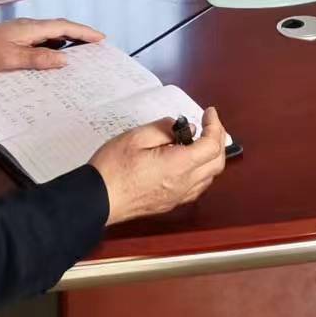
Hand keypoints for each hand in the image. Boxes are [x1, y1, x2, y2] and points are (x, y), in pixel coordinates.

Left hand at [0, 18, 104, 71]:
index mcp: (32, 29)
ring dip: (69, 39)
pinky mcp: (19, 38)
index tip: (100, 38)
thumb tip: (64, 60)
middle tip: (97, 44)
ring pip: (53, 33)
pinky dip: (56, 44)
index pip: (65, 27)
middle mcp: (31, 27)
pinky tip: (58, 54)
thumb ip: (39, 59)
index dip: (84, 32)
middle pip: (62, 27)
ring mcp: (25, 31)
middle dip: (81, 34)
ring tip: (83, 51)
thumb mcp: (13, 59)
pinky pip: (44, 39)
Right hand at [89, 107, 228, 224]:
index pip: (212, 145)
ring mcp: (178, 197)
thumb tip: (183, 128)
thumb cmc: (112, 169)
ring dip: (211, 156)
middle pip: (217, 162)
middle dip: (218, 139)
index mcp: (177, 166)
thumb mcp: (136, 136)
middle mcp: (183, 184)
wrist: (97, 199)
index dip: (215, 126)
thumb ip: (164, 128)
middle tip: (208, 124)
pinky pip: (197, 187)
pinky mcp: (170, 204)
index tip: (209, 113)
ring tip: (197, 139)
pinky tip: (188, 160)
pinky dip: (201, 171)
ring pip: (209, 177)